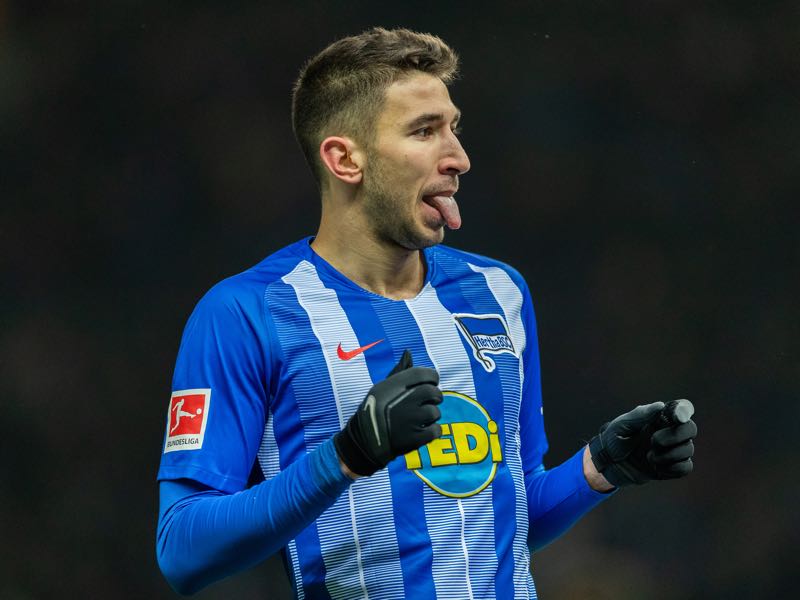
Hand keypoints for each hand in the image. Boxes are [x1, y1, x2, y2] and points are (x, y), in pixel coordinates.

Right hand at [334, 350, 442, 476]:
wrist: (364, 441)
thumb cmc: (375, 410)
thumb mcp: (381, 387)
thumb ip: (399, 371)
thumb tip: (408, 352)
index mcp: (394, 386)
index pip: (425, 374)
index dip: (432, 377)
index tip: (430, 383)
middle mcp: (403, 400)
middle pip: (434, 392)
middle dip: (435, 397)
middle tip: (427, 403)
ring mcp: (409, 420)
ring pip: (435, 413)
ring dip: (431, 416)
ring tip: (419, 419)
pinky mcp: (414, 439)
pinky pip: (436, 431)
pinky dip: (432, 431)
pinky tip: (422, 431)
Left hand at [588, 400, 696, 487]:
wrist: (608, 465)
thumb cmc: (614, 439)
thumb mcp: (622, 425)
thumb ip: (640, 415)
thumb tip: (660, 405)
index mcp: (659, 417)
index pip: (682, 408)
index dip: (684, 410)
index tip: (677, 418)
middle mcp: (669, 431)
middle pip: (691, 429)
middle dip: (675, 435)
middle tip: (654, 441)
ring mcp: (672, 450)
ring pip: (688, 449)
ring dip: (669, 454)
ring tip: (648, 456)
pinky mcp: (671, 467)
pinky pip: (685, 467)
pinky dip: (672, 468)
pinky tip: (655, 466)